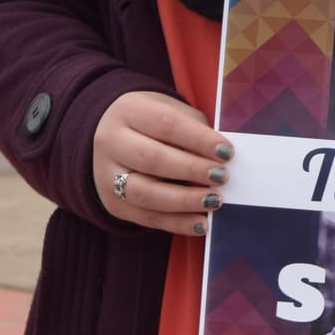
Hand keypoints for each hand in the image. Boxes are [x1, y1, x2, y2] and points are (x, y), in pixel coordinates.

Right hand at [93, 90, 232, 235]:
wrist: (114, 138)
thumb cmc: (154, 124)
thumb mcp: (172, 113)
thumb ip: (195, 130)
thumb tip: (221, 159)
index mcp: (128, 112)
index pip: (165, 124)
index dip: (198, 139)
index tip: (227, 152)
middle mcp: (111, 142)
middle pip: (151, 159)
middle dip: (191, 170)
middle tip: (222, 177)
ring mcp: (107, 175)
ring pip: (145, 193)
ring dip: (184, 201)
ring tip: (214, 201)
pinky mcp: (113, 203)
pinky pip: (145, 218)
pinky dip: (176, 223)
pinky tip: (201, 223)